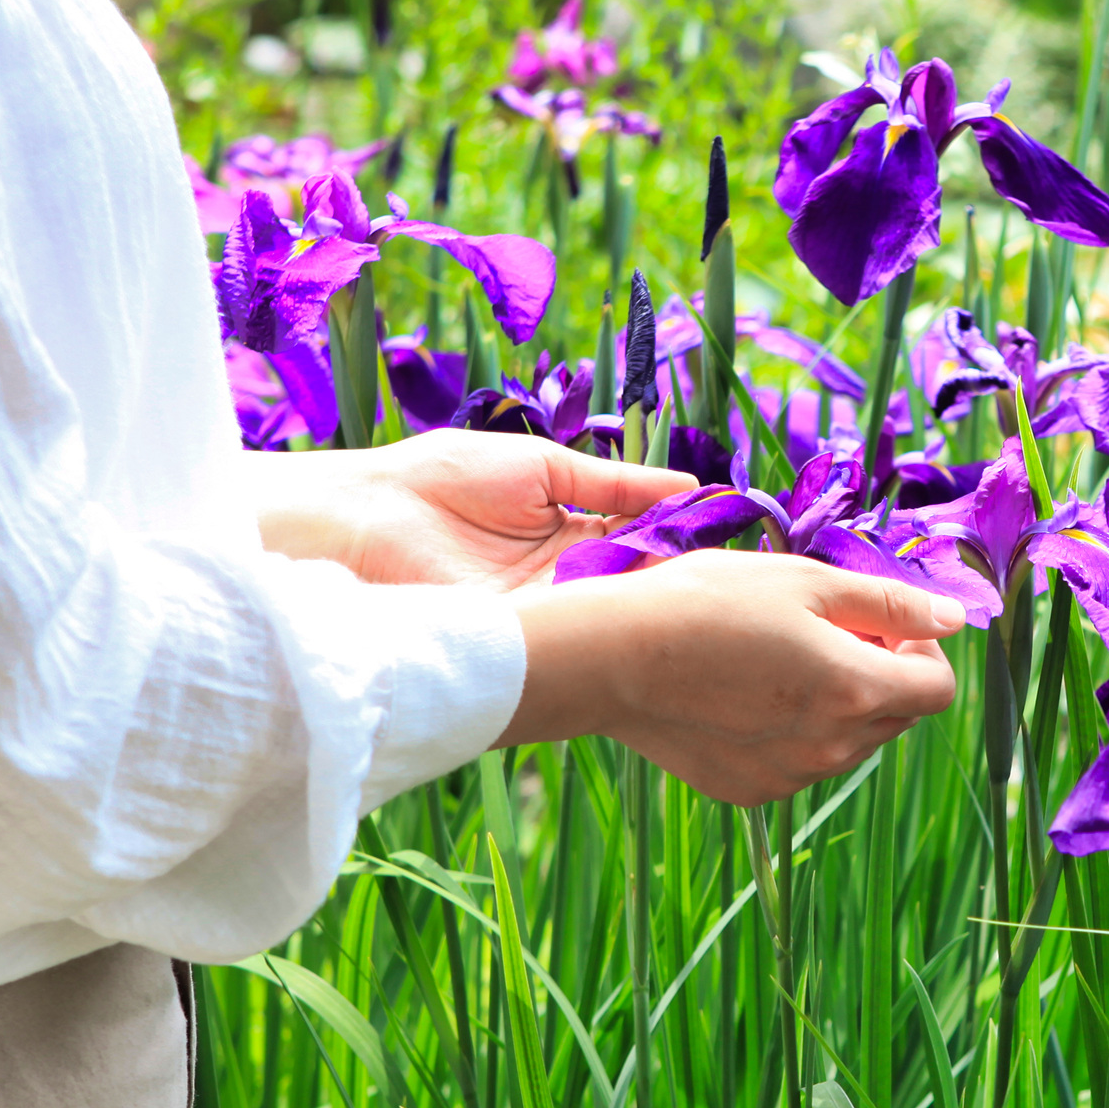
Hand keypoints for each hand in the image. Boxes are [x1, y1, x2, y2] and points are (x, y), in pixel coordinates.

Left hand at [240, 431, 695, 590]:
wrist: (369, 516)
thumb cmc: (442, 479)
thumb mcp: (547, 468)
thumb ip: (617, 483)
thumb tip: (690, 485)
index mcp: (573, 535)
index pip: (646, 545)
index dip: (687, 543)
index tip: (736, 541)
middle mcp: (568, 581)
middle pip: (642, 584)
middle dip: (686, 579)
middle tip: (740, 576)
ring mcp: (550, 614)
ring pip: (621, 612)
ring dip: (659, 602)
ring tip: (715, 593)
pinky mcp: (528, 639)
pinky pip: (583, 633)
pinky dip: (617, 622)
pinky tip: (657, 611)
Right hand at [503, 553, 964, 804]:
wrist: (612, 659)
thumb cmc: (706, 603)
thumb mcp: (805, 581)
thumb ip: (889, 602)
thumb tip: (955, 618)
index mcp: (856, 691)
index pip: (939, 688)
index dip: (923, 646)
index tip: (882, 619)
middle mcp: (833, 748)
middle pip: (898, 715)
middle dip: (882, 669)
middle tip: (825, 628)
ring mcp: (791, 776)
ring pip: (850, 741)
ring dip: (839, 702)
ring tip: (778, 658)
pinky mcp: (751, 790)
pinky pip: (801, 760)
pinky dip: (794, 730)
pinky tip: (745, 693)